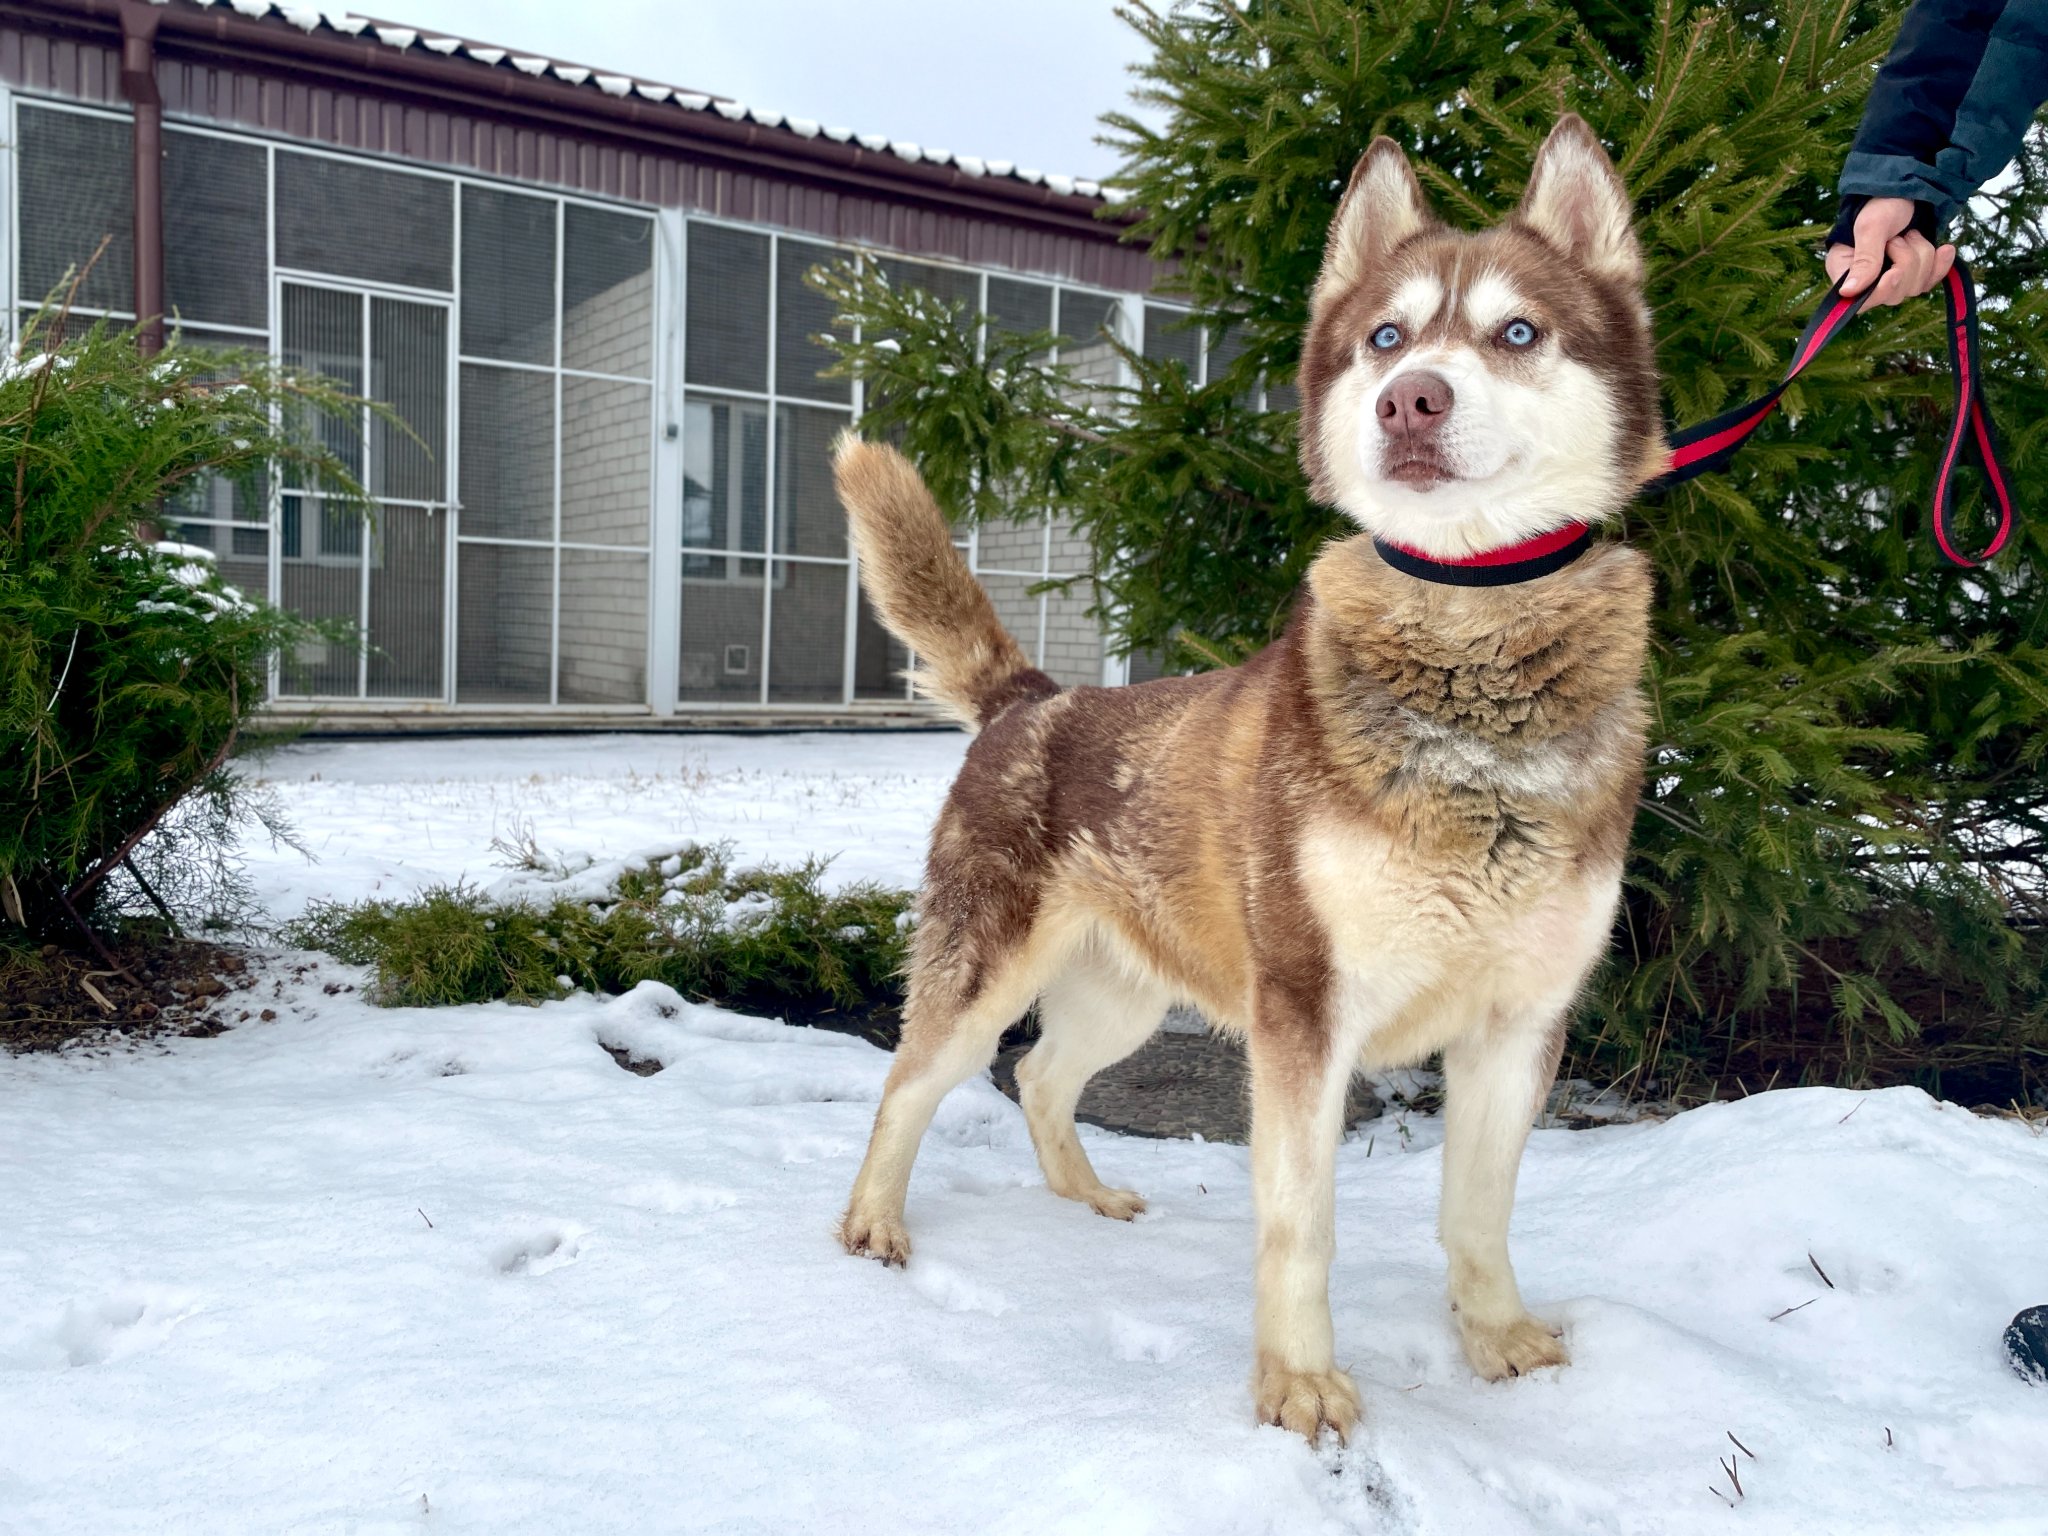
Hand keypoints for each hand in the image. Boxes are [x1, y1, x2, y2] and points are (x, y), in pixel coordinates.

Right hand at [1823, 196, 1955, 307]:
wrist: (1905, 192)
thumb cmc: (1880, 206)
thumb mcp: (1871, 228)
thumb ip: (1864, 260)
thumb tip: (1847, 292)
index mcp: (1845, 273)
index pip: (1861, 301)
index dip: (1881, 290)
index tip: (1894, 272)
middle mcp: (1867, 283)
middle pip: (1894, 294)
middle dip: (1905, 261)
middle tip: (1899, 237)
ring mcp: (1893, 280)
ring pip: (1915, 286)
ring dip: (1921, 255)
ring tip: (1911, 234)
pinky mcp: (1914, 275)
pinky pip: (1931, 281)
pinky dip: (1941, 264)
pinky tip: (1945, 249)